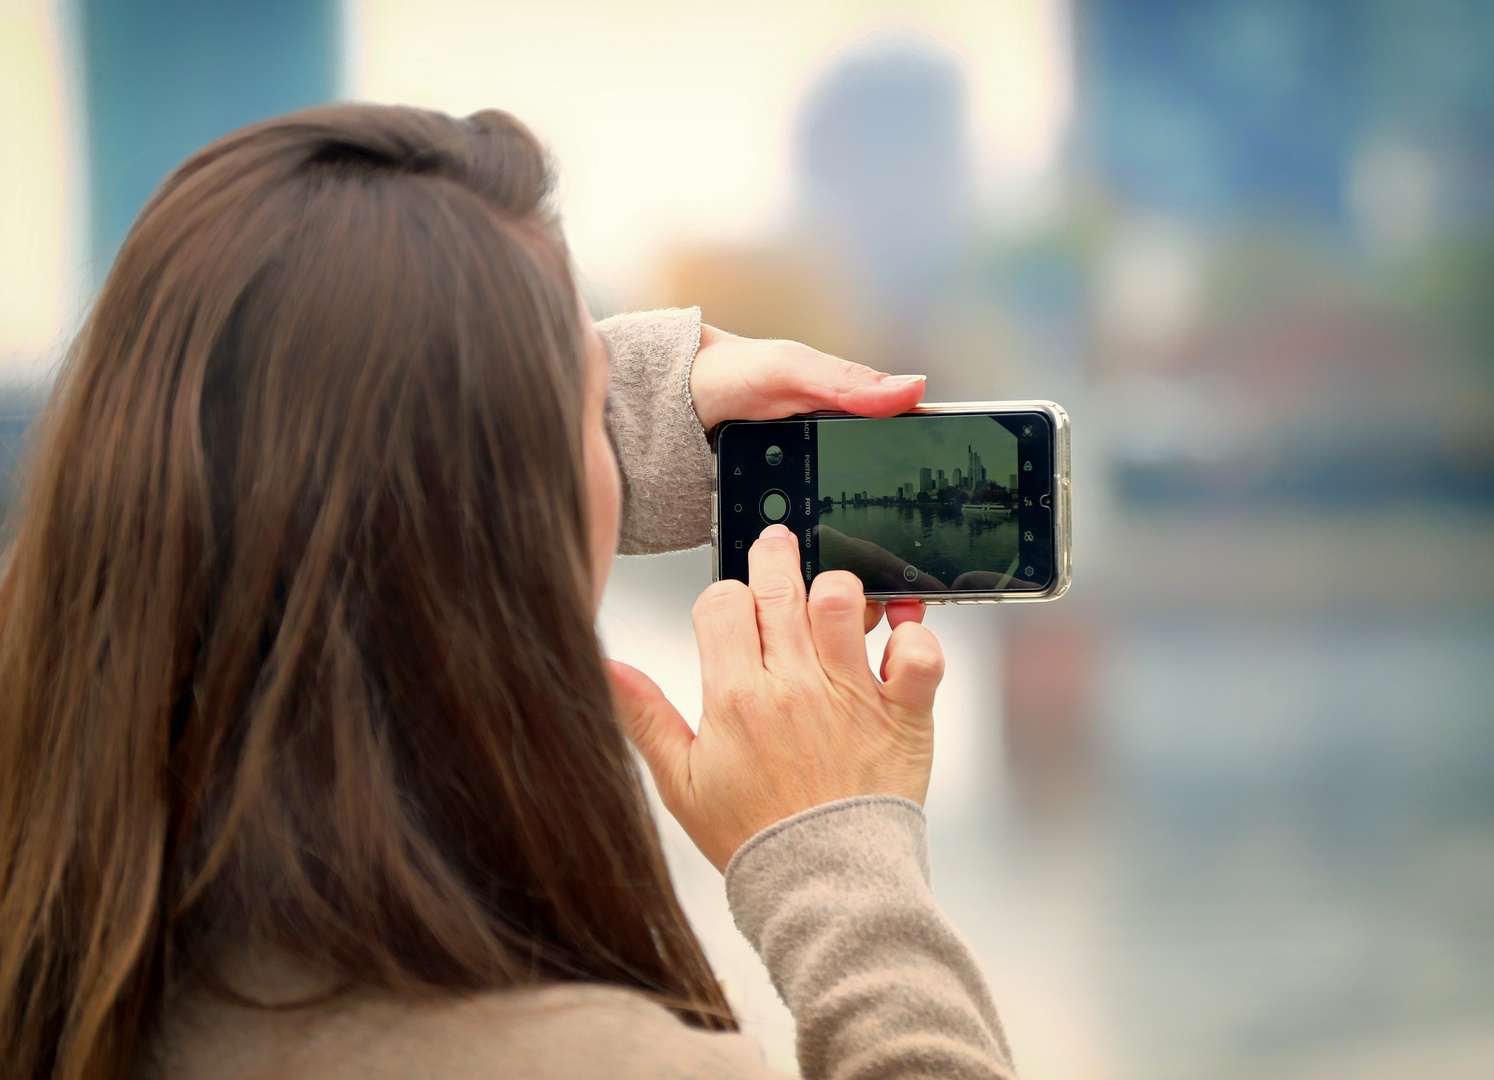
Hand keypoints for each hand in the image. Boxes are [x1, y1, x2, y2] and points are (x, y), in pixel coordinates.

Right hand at [609, 524, 943, 870]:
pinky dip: (914, 634)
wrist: (823, 887)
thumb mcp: (681, 784)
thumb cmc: (756, 839)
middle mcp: (794, 687)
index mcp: (736, 698)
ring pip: (842, 601)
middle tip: (777, 548)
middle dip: (774, 557)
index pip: (721, 603)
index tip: (731, 608)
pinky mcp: (902, 714)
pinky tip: (897, 635)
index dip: (724, 596)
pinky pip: (919, 652)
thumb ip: (646, 718)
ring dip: (837, 589)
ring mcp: (851, 696)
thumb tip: (608, 668)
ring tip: (832, 601)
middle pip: (779, 586)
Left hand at [690, 323, 927, 631]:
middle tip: (904, 576)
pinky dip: (808, 573)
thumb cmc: (723, 375)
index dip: (926, 486)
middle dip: (891, 547)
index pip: (903, 456)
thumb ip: (844, 381)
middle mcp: (830, 465)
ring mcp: (803, 499)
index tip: (941, 515)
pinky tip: (814, 590)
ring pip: (840, 541)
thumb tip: (910, 388)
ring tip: (860, 592)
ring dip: (850, 568)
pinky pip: (799, 555)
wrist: (660, 404)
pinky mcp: (775, 528)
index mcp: (848, 423)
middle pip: (878, 512)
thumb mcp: (787, 369)